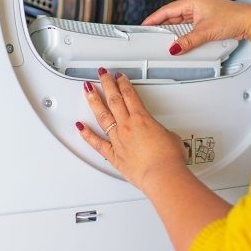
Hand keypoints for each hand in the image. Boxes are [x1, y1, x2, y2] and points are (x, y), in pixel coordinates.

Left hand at [76, 69, 185, 190]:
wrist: (162, 175)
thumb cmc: (168, 158)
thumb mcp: (170, 136)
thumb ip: (160, 132)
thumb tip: (159, 136)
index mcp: (142, 118)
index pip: (130, 94)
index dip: (123, 83)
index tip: (119, 77)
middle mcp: (128, 126)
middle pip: (114, 99)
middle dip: (107, 84)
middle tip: (102, 74)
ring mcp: (118, 139)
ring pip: (102, 115)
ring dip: (94, 100)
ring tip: (88, 90)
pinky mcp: (114, 155)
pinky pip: (97, 143)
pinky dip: (87, 135)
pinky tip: (80, 126)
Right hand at [142, 0, 250, 54]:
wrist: (248, 21)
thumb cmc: (232, 18)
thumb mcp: (205, 32)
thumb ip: (188, 41)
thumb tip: (175, 48)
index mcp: (192, 1)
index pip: (167, 10)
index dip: (154, 18)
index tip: (144, 24)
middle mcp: (195, 4)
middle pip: (173, 16)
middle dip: (163, 25)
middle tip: (152, 34)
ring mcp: (201, 11)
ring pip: (181, 21)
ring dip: (174, 30)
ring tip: (165, 38)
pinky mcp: (206, 19)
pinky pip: (189, 25)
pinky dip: (184, 32)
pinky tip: (181, 39)